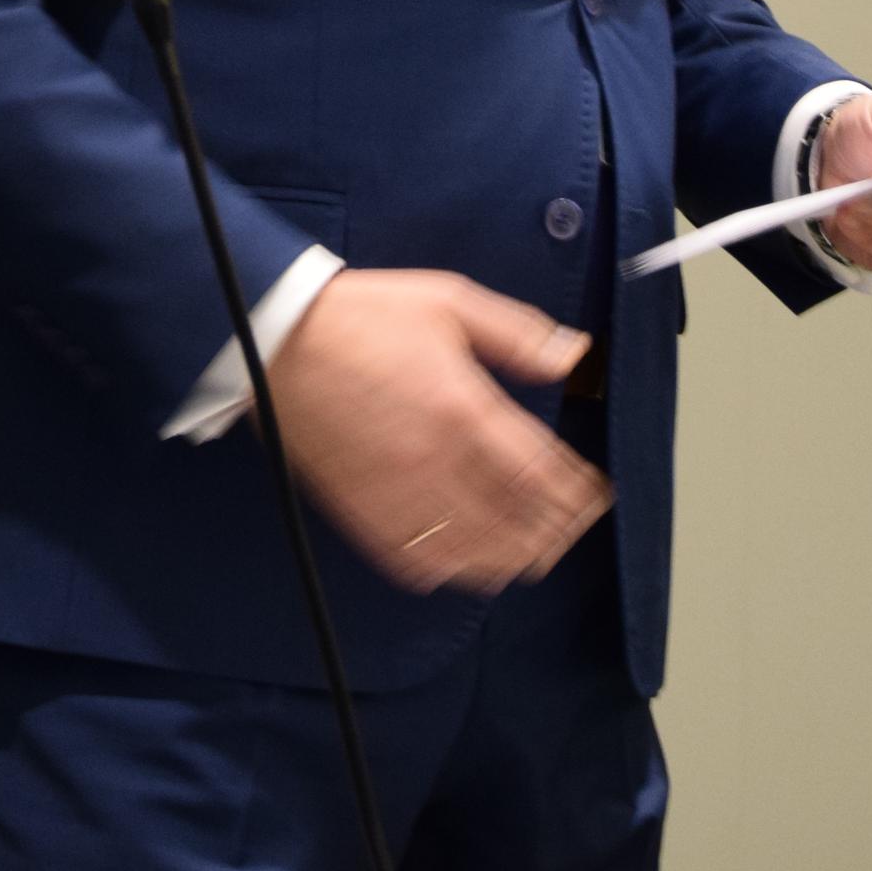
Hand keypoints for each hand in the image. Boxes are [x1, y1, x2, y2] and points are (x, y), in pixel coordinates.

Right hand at [269, 269, 612, 595]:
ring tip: (536, 555)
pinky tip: (469, 565)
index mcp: (463, 406)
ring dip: (513, 558)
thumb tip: (572, 354)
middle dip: (555, 530)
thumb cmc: (362, 315)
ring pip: (471, 549)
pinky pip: (415, 559)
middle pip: (514, 520)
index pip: (540, 470)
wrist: (276, 338)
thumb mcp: (449, 301)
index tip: (595, 495)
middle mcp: (435, 459)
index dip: (576, 492)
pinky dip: (452, 569)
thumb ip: (517, 333)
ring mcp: (396, 491)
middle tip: (574, 528)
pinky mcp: (361, 509)